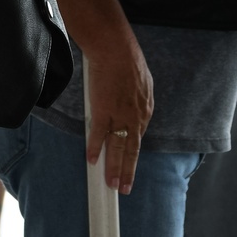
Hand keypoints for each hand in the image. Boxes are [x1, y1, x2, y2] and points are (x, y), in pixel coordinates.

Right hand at [84, 32, 153, 193]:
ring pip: (117, 148)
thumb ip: (137, 97)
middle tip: (124, 189)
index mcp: (145, 110)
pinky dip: (95, 148)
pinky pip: (98, 135)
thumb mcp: (140, 81)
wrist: (114, 48)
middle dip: (127, 171)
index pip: (138, 139)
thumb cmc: (125, 58)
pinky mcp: (103, 111)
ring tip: (112, 184)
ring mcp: (119, 116)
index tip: (129, 168)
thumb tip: (131, 102)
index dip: (133, 156)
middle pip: (131, 150)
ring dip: (114, 168)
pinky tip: (91, 160)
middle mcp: (135, 117)